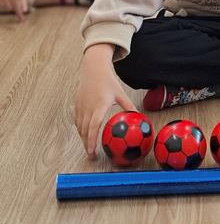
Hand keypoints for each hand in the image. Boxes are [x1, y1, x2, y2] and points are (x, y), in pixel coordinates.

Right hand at [0, 0, 38, 20]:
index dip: (22, 4)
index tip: (24, 10)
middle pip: (15, 5)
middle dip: (19, 14)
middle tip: (22, 20)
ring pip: (8, 6)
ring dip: (13, 10)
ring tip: (17, 14)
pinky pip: (2, 4)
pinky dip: (5, 6)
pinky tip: (8, 6)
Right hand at [74, 43, 137, 157]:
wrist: (93, 68)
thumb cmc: (108, 81)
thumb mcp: (121, 94)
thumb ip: (129, 107)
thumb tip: (139, 117)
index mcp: (99, 105)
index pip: (94, 127)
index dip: (92, 140)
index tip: (93, 151)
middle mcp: (88, 107)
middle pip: (84, 130)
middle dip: (86, 144)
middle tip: (92, 155)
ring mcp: (80, 106)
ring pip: (79, 126)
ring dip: (83, 138)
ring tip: (89, 147)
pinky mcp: (76, 104)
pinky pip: (77, 120)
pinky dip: (80, 129)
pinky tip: (85, 134)